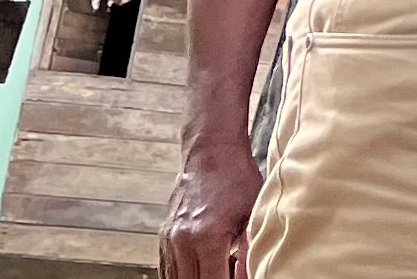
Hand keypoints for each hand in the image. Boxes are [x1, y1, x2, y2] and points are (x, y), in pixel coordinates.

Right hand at [161, 137, 262, 278]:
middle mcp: (182, 240)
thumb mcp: (252, 212)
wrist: (211, 151)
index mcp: (206, 236)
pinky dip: (183, 273)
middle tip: (228, 272)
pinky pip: (167, 267)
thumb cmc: (236, 177)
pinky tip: (202, 267)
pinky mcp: (164, 235)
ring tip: (217, 267)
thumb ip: (248, 249)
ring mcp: (170, 238)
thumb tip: (250, 274)